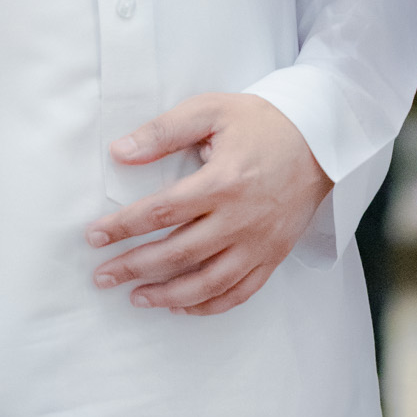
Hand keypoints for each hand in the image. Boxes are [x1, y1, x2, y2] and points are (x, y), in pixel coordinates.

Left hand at [86, 94, 332, 313]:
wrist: (321, 139)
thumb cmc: (262, 122)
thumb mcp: (211, 110)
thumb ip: (163, 131)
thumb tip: (120, 152)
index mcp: (222, 181)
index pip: (160, 212)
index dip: (122, 227)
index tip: (94, 237)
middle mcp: (240, 218)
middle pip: (177, 253)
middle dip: (133, 267)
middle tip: (102, 276)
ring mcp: (259, 242)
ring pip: (207, 283)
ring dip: (166, 295)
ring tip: (135, 297)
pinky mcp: (273, 255)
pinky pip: (239, 292)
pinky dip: (208, 305)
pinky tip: (182, 306)